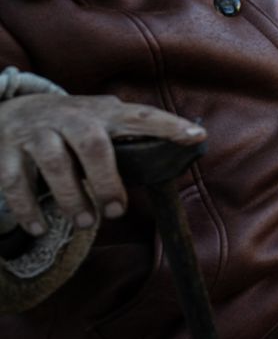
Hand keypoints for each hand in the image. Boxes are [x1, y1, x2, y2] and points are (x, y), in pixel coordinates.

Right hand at [0, 94, 204, 235]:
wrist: (13, 109)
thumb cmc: (74, 126)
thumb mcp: (103, 123)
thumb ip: (130, 140)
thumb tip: (172, 164)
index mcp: (103, 113)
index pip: (141, 116)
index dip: (169, 126)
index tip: (197, 136)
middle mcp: (69, 118)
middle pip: (93, 145)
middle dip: (107, 181)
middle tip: (118, 211)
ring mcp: (36, 132)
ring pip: (54, 163)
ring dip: (71, 198)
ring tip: (85, 224)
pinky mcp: (6, 150)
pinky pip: (14, 181)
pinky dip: (27, 209)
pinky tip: (39, 229)